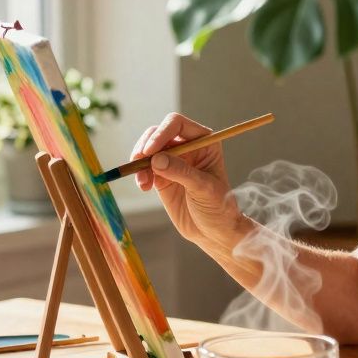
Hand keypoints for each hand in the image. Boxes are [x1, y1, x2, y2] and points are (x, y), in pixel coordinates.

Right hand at [130, 113, 246, 251]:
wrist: (214, 232)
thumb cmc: (218, 208)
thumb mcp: (203, 188)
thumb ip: (181, 172)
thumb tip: (156, 158)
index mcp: (205, 142)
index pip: (177, 125)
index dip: (161, 134)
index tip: (150, 151)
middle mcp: (188, 146)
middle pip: (159, 133)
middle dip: (146, 146)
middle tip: (139, 161)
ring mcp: (173, 161)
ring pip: (148, 150)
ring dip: (140, 162)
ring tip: (143, 182)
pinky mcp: (162, 176)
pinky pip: (144, 168)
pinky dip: (139, 174)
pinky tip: (144, 186)